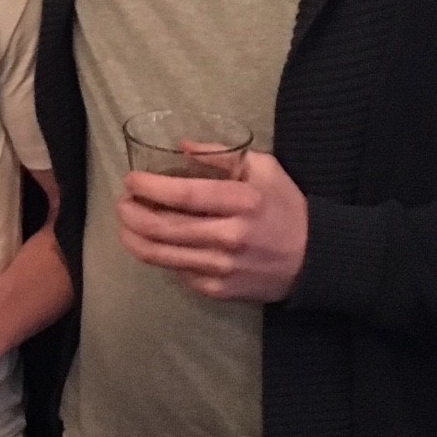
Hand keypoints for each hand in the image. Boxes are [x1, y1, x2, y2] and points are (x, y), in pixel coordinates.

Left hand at [114, 150, 308, 301]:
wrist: (314, 259)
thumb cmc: (285, 207)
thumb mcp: (264, 169)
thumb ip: (221, 156)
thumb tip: (181, 147)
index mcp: (242, 201)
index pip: (183, 194)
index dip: (149, 187)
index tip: (131, 180)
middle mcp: (229, 236)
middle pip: (162, 228)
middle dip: (131, 214)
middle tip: (122, 203)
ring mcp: (221, 267)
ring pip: (159, 255)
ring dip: (133, 237)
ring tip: (126, 223)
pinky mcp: (216, 289)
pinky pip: (175, 272)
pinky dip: (159, 256)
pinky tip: (155, 243)